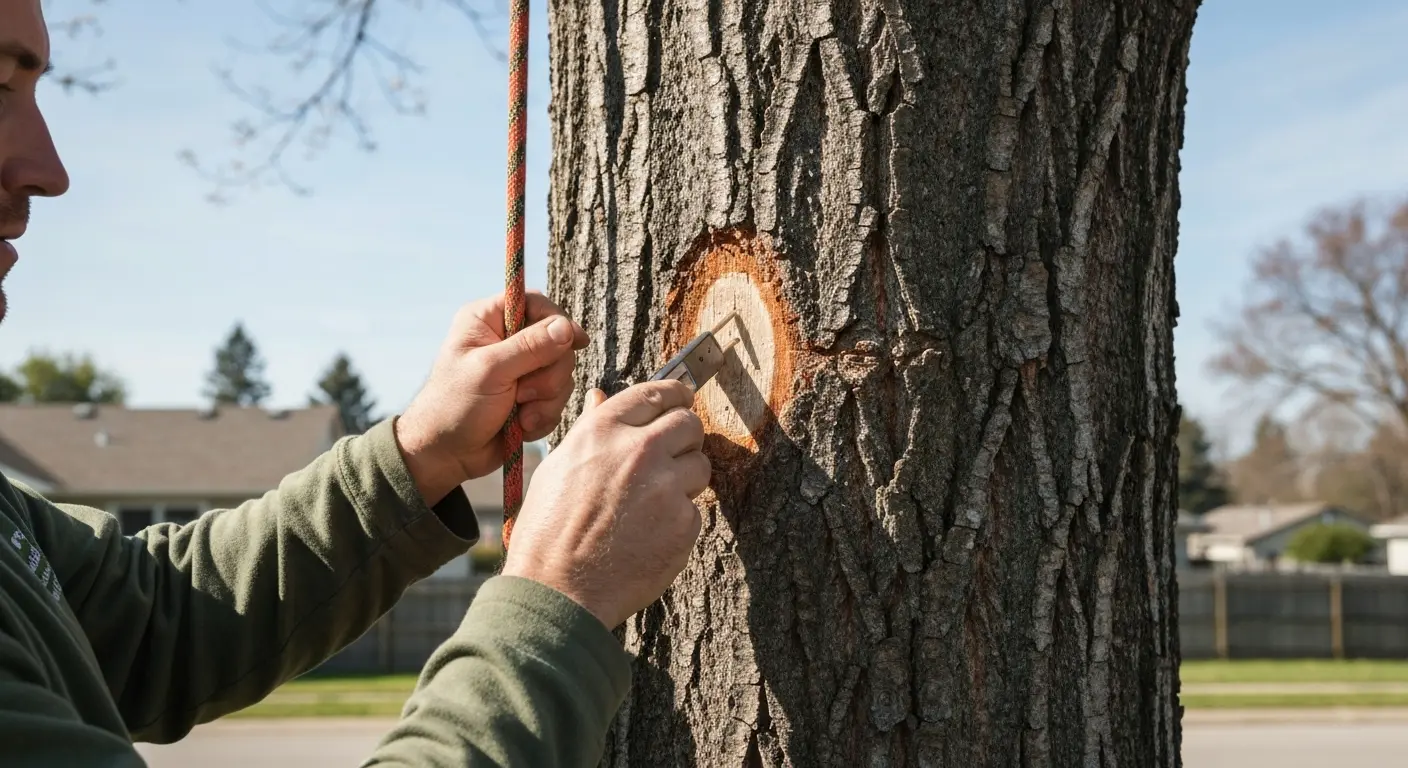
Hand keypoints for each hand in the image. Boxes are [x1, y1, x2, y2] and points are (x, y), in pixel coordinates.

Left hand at [396, 291, 588, 504]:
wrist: (446, 455)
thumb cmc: (455, 407)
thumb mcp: (490, 371)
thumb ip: (530, 348)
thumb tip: (567, 328)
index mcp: (488, 320)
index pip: (537, 304)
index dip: (559, 321)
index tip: (576, 342)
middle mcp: (507, 340)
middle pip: (558, 342)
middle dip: (548, 375)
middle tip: (523, 395)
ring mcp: (522, 370)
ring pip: (562, 374)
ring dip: (545, 400)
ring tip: (520, 416)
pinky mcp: (531, 397)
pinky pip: (557, 400)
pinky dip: (543, 416)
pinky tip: (521, 426)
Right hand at [502, 380, 710, 628]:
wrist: (559, 591)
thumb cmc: (548, 532)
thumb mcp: (557, 468)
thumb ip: (589, 429)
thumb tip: (600, 397)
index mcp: (603, 431)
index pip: (657, 392)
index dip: (675, 394)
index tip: (682, 399)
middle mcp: (639, 450)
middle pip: (689, 423)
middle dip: (684, 437)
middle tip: (671, 455)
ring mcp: (666, 487)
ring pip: (700, 465)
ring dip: (684, 479)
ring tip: (650, 504)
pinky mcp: (684, 523)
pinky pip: (695, 509)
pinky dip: (679, 520)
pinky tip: (649, 535)